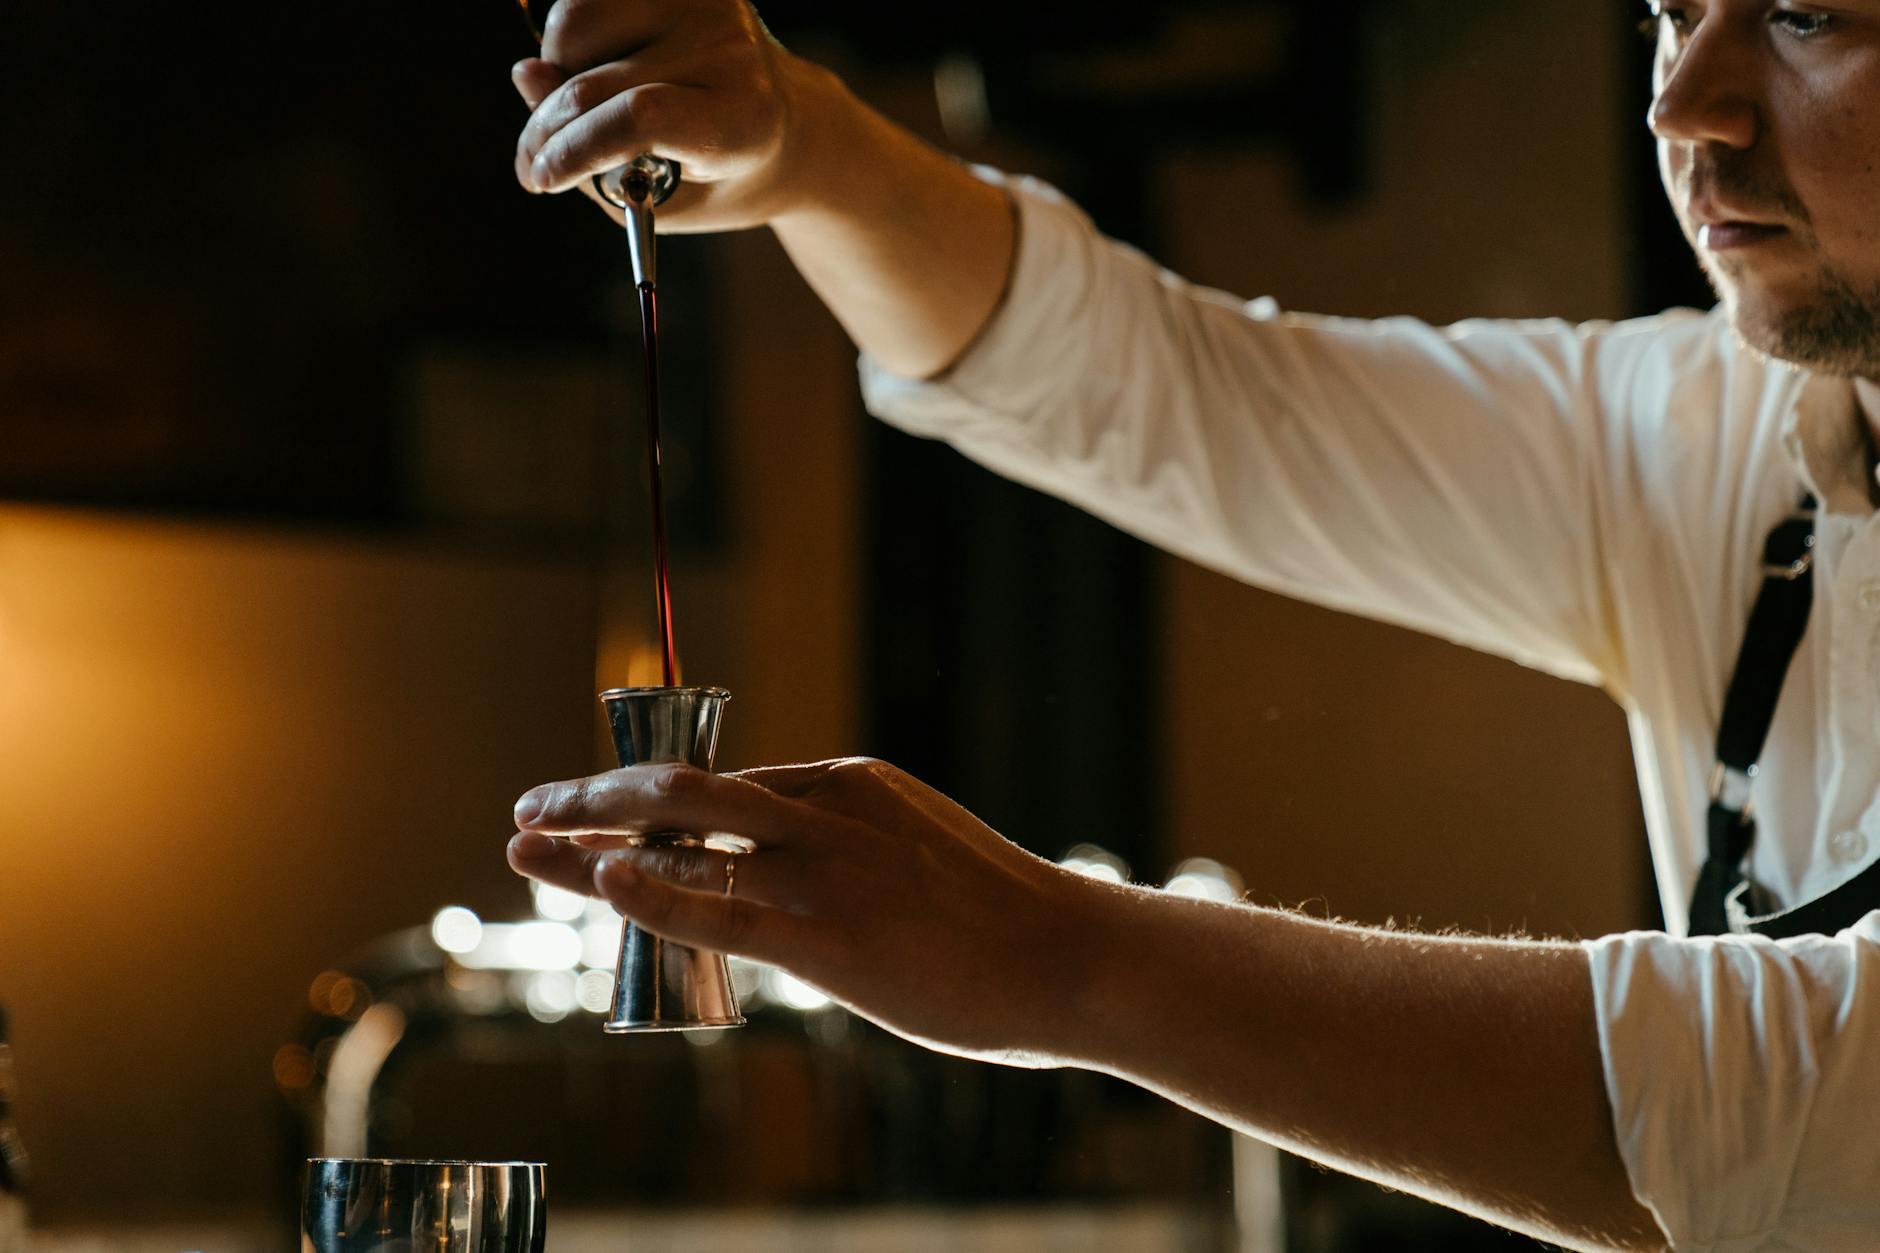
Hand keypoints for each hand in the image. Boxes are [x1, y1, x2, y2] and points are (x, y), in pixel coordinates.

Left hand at [508, 758, 1106, 1063]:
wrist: (1068, 955)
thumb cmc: (1000, 918)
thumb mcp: (916, 851)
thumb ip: (847, 851)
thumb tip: (785, 881)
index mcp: (849, 784)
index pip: (722, 785)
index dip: (643, 799)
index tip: (591, 809)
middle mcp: (825, 811)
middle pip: (682, 786)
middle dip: (593, 794)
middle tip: (532, 808)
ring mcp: (823, 870)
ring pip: (682, 834)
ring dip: (590, 840)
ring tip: (526, 846)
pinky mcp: (825, 938)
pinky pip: (717, 907)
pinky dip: (651, 889)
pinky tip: (601, 879)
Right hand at [510, 0, 845, 231]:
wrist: (787, 124)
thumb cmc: (721, 173)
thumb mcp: (667, 198)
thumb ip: (594, 158)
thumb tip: (526, 75)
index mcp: (741, 120)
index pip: (640, 118)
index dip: (574, 148)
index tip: (539, 178)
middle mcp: (730, 50)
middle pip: (595, 83)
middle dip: (547, 130)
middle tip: (535, 164)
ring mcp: (705, 3)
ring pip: (575, 24)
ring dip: (559, 72)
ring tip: (591, 107)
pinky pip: (585, 1)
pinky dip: (573, 38)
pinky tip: (604, 68)